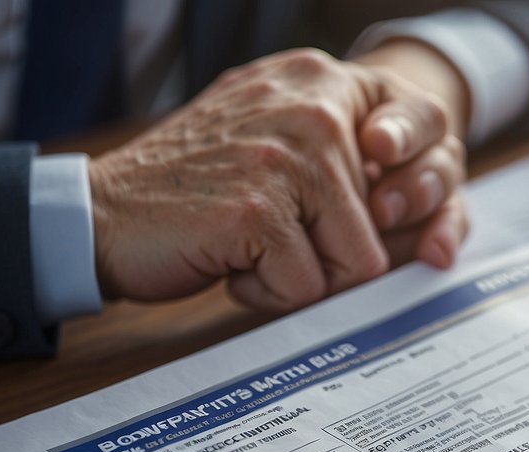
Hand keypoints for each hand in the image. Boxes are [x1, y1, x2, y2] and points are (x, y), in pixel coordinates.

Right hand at [89, 48, 459, 311]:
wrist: (101, 214)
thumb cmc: (194, 190)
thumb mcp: (275, 140)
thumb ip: (341, 154)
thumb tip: (419, 215)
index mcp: (321, 79)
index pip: (427, 135)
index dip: (411, 197)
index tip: (380, 216)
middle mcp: (313, 105)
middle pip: (387, 222)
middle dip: (335, 256)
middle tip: (272, 238)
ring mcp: (287, 157)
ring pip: (355, 263)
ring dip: (301, 279)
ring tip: (246, 247)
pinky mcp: (260, 210)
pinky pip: (307, 289)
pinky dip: (266, 295)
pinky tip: (227, 263)